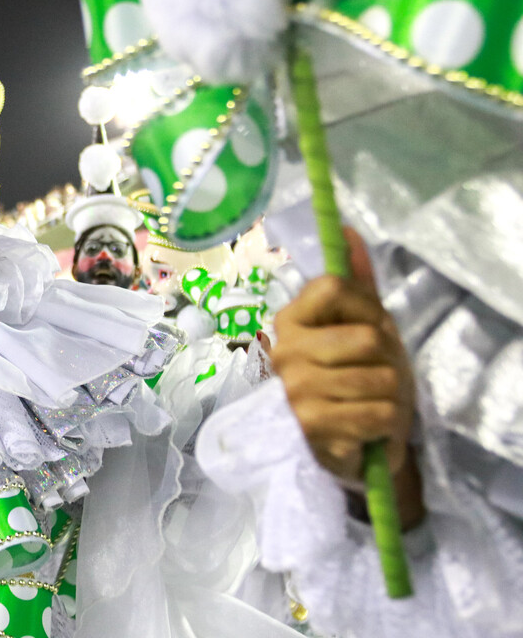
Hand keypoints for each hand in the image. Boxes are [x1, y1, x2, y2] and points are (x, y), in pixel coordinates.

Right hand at [271, 228, 423, 525]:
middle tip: (376, 376)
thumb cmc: (356, 379)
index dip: (366, 307)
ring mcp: (294, 389)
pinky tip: (368, 428)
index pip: (332, 286)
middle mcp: (285, 351)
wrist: (351, 447)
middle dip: (389, 359)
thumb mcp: (361, 326)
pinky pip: (379, 412)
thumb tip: (347, 230)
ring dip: (392, 395)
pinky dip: (387, 422)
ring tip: (373, 403)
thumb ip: (355, 283)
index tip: (366, 329)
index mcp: (290, 320)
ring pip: (381, 377)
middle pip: (368, 336)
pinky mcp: (310, 426)